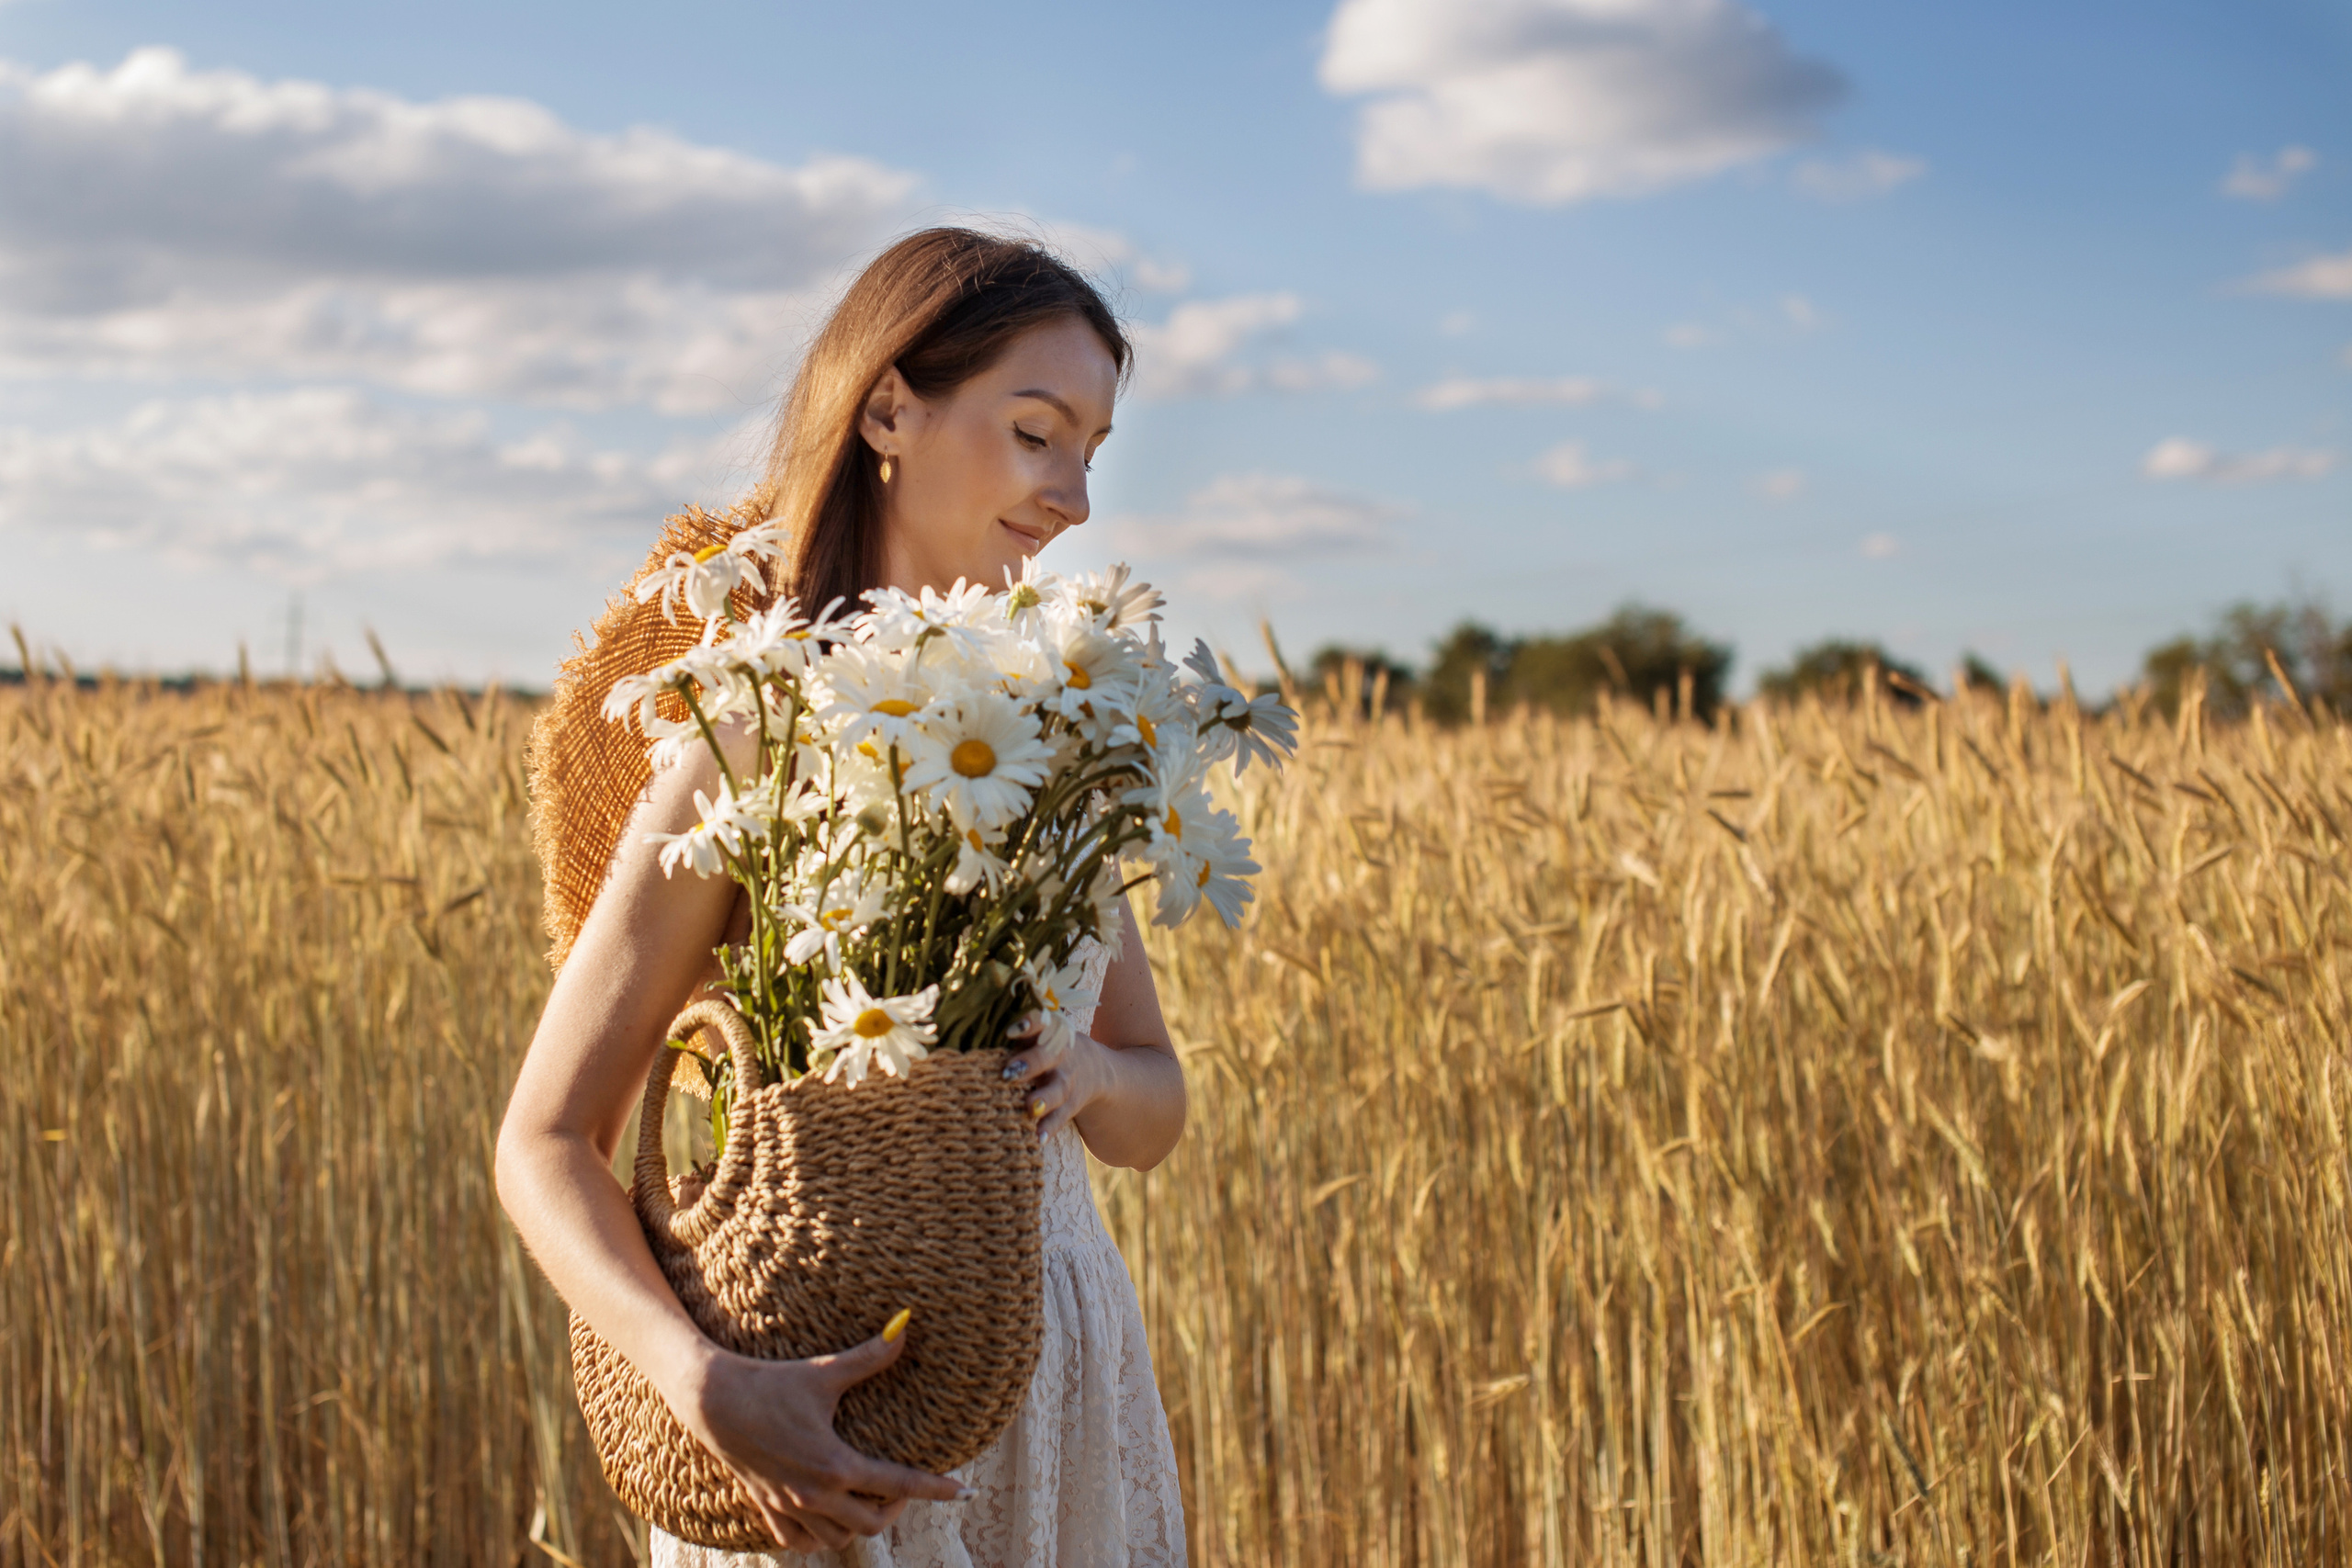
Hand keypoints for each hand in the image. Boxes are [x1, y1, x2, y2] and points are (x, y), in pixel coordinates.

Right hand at [671, 1320, 968, 1551]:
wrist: (714, 1400)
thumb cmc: (773, 1383)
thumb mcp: (824, 1371)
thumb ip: (868, 1357)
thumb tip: (904, 1328)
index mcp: (835, 1465)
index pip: (898, 1484)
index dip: (935, 1488)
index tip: (962, 1490)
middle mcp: (814, 1494)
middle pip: (871, 1524)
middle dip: (897, 1509)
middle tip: (906, 1488)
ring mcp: (788, 1504)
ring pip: (835, 1539)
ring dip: (858, 1526)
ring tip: (871, 1502)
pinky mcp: (766, 1505)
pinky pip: (795, 1541)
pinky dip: (817, 1538)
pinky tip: (828, 1518)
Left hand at [1002, 1014, 1105, 1140]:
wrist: (1094, 1069)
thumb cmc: (1047, 1049)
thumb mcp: (1040, 1035)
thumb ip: (1016, 1037)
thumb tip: (968, 1040)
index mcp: (1048, 1034)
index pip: (1041, 1023)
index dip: (1028, 1024)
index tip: (1010, 1031)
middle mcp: (1059, 1056)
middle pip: (1047, 1057)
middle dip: (1030, 1064)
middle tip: (1009, 1073)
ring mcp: (1066, 1082)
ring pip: (1057, 1090)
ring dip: (1044, 1099)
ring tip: (1030, 1108)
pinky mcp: (1070, 1105)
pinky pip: (1061, 1117)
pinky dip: (1050, 1127)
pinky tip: (1038, 1138)